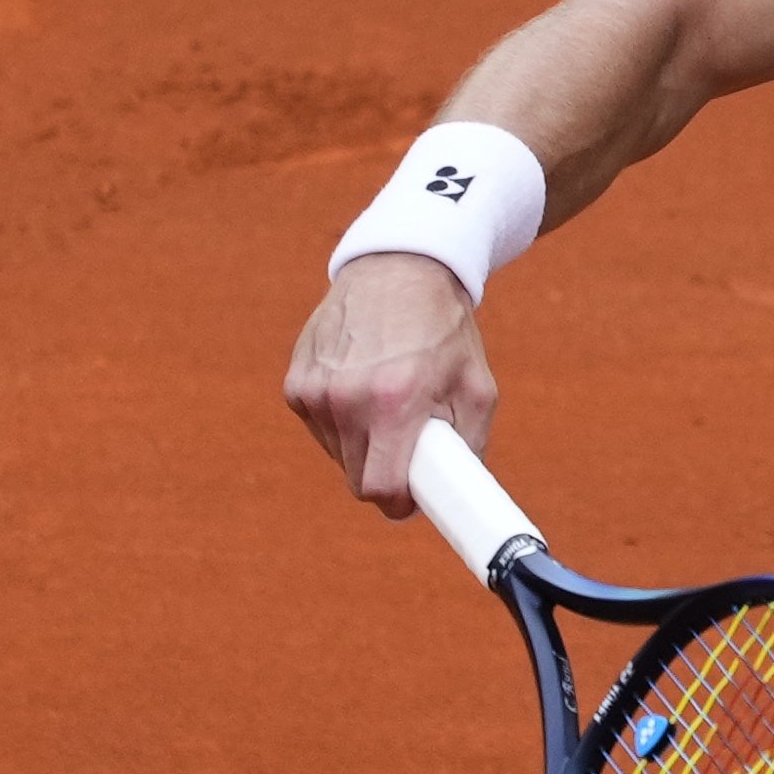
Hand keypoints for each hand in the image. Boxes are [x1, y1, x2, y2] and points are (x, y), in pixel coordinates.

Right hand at [287, 251, 495, 513]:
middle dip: (385, 471)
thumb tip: (453, 494)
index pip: (379, 488)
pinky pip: (321, 428)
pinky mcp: (295, 383)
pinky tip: (361, 387)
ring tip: (387, 403)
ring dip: (363, 444)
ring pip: (338, 454)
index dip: (399, 503)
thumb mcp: (477, 387)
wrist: (398, 270)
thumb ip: (470, 446)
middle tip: (410, 444)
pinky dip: (342, 421)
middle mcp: (346, 398)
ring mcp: (315, 390)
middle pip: (357, 477)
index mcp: (395, 401)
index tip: (412, 498)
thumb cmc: (444, 332)